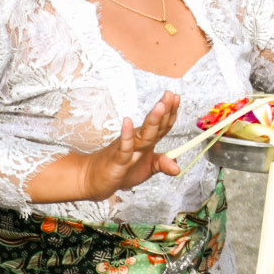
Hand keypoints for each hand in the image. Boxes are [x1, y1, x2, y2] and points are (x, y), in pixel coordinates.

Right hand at [29, 90, 183, 202]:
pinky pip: (123, 147)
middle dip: (164, 111)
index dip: (170, 113)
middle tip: (170, 94)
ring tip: (160, 106)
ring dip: (152, 121)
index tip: (178, 97)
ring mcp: (127, 148)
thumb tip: (178, 168)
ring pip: (142, 134)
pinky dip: (126, 136)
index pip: (161, 126)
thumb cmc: (122, 170)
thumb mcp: (147, 169)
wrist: (96, 178)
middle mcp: (137, 141)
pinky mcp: (117, 159)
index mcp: (146, 142)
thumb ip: (162, 164)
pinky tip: (128, 122)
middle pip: (154, 126)